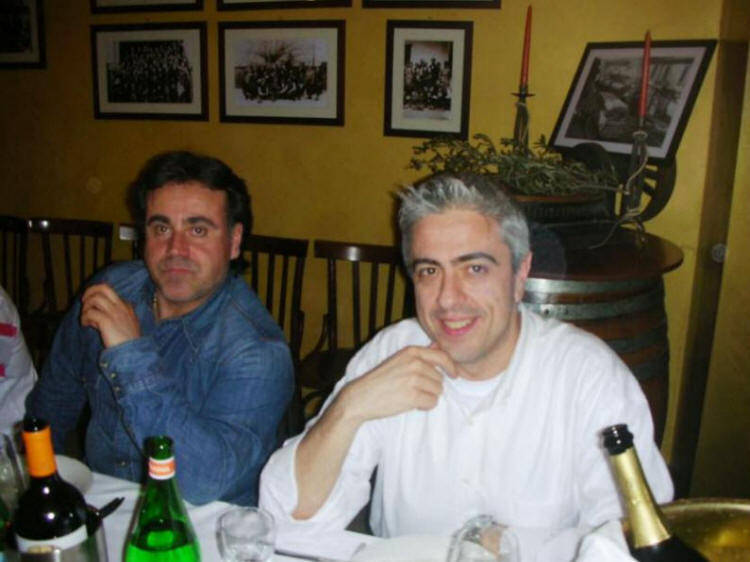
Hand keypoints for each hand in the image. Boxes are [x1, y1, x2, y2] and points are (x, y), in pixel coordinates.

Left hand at [80, 283, 139, 347]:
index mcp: (127, 307)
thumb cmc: (129, 343)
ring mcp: (114, 313)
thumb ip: (115, 319)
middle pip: (103, 288)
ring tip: (84, 317)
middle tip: (84, 302)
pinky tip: (85, 325)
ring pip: (95, 298)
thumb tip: (97, 317)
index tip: (95, 311)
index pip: (110, 293)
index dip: (99, 298)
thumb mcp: (127, 327)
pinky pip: (90, 312)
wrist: (134, 353)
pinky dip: (84, 317)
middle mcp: (121, 307)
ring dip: (86, 306)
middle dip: (90, 292)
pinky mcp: (106, 321)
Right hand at [337, 345, 458, 423]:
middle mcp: (415, 363)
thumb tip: (438, 345)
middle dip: (431, 386)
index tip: (454, 374)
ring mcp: (414, 379)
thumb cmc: (381, 379)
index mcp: (411, 351)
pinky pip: (432, 403)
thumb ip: (420, 354)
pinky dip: (425, 406)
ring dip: (428, 396)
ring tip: (411, 396)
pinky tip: (412, 404)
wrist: (362, 396)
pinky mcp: (413, 396)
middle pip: (440, 378)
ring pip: (438, 391)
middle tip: (414, 390)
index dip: (451, 367)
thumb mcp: (399, 360)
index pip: (442, 356)